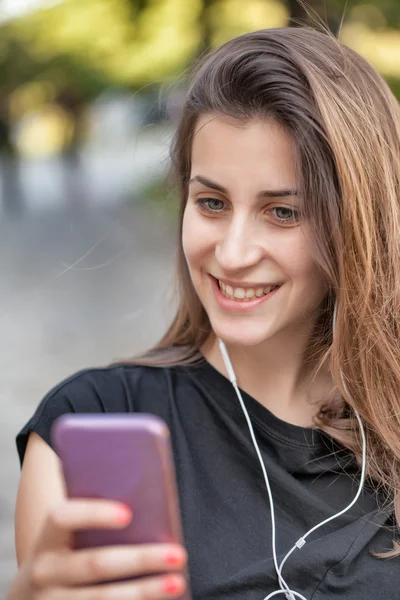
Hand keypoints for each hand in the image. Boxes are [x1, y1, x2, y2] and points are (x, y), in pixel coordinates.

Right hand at [7, 498, 187, 598]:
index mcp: (47, 539)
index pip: (64, 518)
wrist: (31, 598)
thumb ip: (92, 512)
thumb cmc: (66, 552)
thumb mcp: (66, 534)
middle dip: (140, 559)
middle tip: (178, 554)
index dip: (94, 514)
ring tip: (176, 582)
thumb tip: (144, 478)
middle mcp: (45, 572)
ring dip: (144, 592)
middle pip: (96, 564)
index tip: (128, 514)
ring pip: (103, 598)